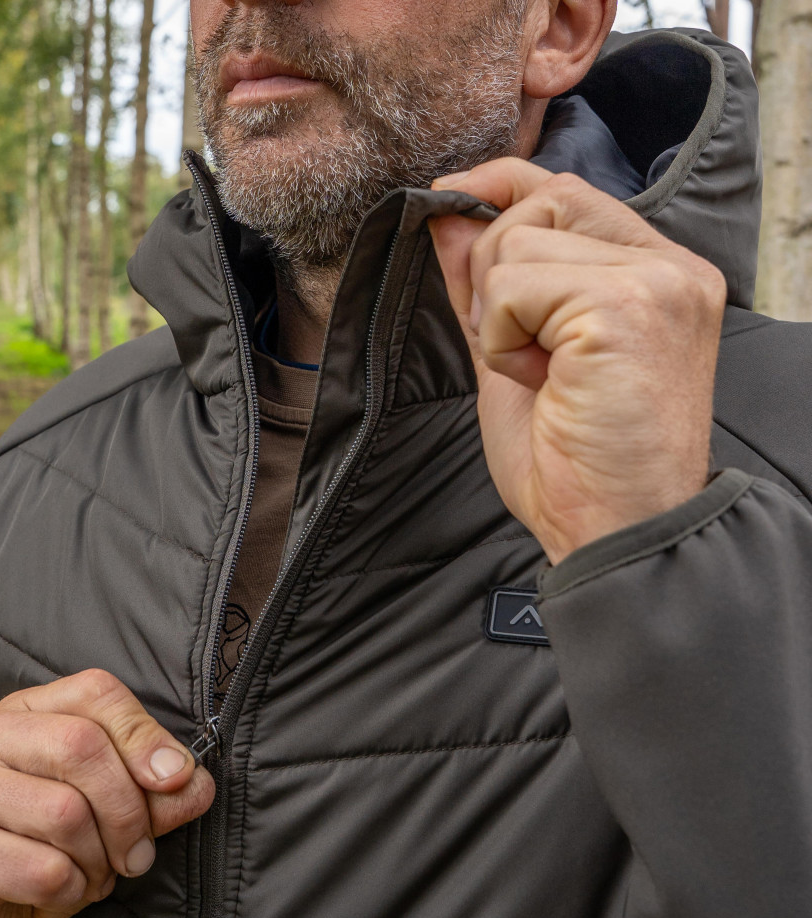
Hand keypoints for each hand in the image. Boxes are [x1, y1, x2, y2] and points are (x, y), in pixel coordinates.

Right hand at [0, 669, 214, 917]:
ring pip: (65, 813)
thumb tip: (195, 784)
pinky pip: (44, 870)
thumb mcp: (110, 807)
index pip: (96, 692)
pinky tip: (62, 891)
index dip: (145, 736)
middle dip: (128, 809)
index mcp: (26, 709)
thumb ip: (156, 791)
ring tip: (94, 872)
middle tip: (139, 853)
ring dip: (100, 858)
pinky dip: (72, 890)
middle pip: (82, 746)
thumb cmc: (47, 841)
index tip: (176, 780)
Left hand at [429, 158, 725, 563]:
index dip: (500, 187)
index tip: (449, 200)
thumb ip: (486, 283)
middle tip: (523, 351)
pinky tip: (541, 382)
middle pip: (540, 201)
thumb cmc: (572, 459)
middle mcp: (670, 266)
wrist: (610, 530)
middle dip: (495, 273)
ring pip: (517, 242)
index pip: (568, 188)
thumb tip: (448, 213)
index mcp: (655, 274)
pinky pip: (513, 287)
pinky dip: (501, 340)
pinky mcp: (626, 304)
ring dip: (498, 318)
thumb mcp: (514, 354)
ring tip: (541, 375)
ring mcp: (655, 280)